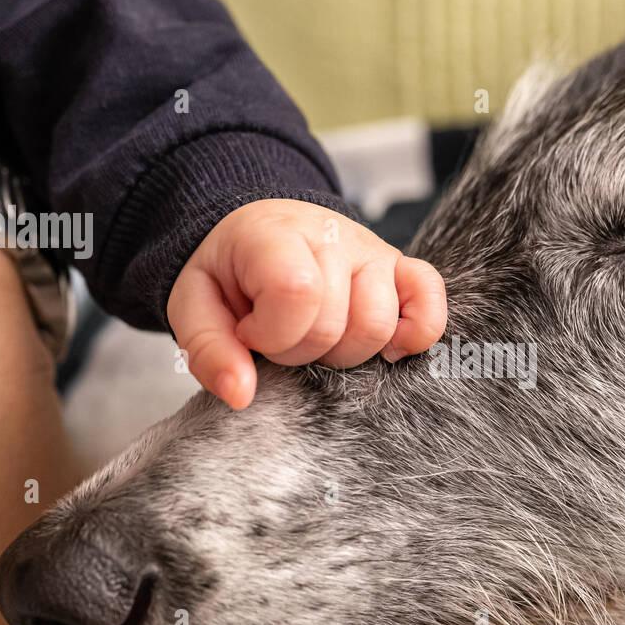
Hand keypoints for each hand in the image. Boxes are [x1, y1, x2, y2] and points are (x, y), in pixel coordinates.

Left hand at [167, 199, 447, 408]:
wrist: (259, 230)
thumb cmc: (230, 272)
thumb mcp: (194, 305)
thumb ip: (209, 350)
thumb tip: (241, 394)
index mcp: (276, 236)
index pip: (297, 293)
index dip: (274, 335)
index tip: (251, 334)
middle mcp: (334, 236)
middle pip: (336, 323)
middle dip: (301, 351)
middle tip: (279, 337)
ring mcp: (374, 252)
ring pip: (378, 325)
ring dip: (346, 351)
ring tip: (319, 338)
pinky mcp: (402, 270)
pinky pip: (430, 301)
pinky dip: (417, 332)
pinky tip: (387, 349)